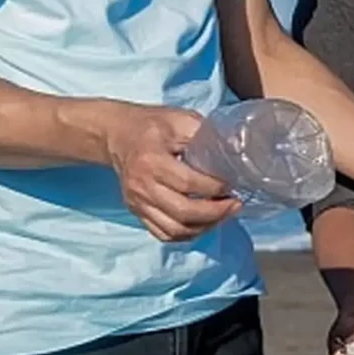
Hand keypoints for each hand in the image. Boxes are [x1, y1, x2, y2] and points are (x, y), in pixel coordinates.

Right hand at [101, 104, 240, 241]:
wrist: (118, 135)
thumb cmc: (152, 126)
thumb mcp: (179, 120)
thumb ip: (204, 133)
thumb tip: (235, 148)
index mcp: (152, 160)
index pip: (188, 183)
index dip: (214, 188)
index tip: (233, 185)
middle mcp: (142, 186)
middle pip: (182, 211)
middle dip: (215, 213)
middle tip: (235, 204)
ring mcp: (137, 202)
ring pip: (174, 229)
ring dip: (204, 227)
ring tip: (223, 214)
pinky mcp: (136, 211)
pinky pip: (163, 234)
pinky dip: (186, 234)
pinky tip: (204, 223)